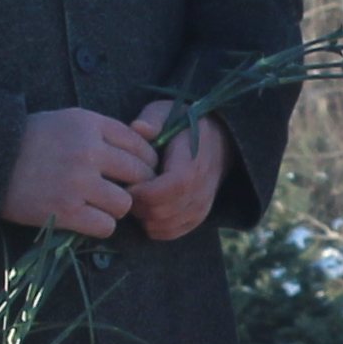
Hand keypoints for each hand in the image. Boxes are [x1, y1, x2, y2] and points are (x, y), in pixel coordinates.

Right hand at [2, 105, 157, 237]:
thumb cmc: (29, 141)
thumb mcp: (67, 121)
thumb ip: (105, 130)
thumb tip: (148, 141)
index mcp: (89, 124)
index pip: (140, 145)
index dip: (144, 161)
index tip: (136, 171)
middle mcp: (88, 151)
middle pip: (139, 175)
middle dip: (136, 186)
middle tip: (121, 191)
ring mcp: (77, 182)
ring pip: (125, 204)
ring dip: (116, 208)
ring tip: (99, 204)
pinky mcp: (66, 211)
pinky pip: (106, 226)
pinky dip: (100, 225)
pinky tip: (86, 217)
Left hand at [128, 103, 226, 242]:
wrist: (217, 140)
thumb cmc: (183, 124)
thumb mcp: (167, 111)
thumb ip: (153, 118)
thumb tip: (140, 128)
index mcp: (194, 160)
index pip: (173, 186)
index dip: (145, 191)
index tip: (127, 184)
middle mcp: (202, 187)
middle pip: (164, 211)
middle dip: (138, 206)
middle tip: (125, 192)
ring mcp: (202, 204)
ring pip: (166, 225)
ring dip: (143, 217)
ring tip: (136, 199)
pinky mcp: (198, 216)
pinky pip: (172, 232)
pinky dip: (153, 227)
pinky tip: (145, 211)